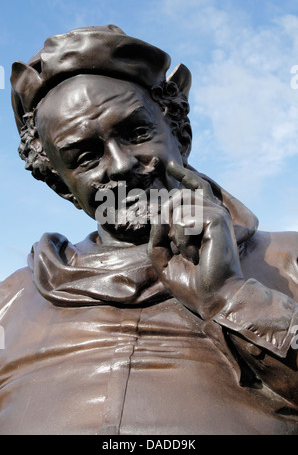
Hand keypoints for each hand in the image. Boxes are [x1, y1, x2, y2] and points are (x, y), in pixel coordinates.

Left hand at [148, 161, 244, 319]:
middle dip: (165, 217)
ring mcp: (216, 214)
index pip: (194, 187)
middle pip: (177, 194)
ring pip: (178, 205)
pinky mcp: (217, 219)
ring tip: (189, 252)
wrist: (213, 298)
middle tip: (175, 244)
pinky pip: (183, 218)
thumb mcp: (164, 259)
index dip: (183, 174)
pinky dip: (182, 239)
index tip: (171, 164)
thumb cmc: (193, 282)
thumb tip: (156, 213)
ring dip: (175, 234)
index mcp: (204, 219)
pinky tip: (196, 253)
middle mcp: (212, 212)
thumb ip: (157, 235)